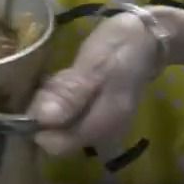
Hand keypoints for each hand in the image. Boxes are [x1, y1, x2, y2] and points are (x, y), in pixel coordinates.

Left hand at [28, 13, 162, 155]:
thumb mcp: (94, 67)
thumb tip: (41, 121)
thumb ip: (70, 95)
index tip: (35, 98)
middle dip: (46, 109)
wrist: (148, 37)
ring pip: (59, 122)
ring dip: (53, 100)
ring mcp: (98, 124)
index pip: (55, 146)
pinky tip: (68, 78)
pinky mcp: (94, 113)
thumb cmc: (120, 49)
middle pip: (55, 134)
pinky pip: (67, 112)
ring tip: (65, 76)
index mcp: (101, 128)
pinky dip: (61, 97)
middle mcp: (100, 134)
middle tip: (57, 80)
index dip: (38, 126)